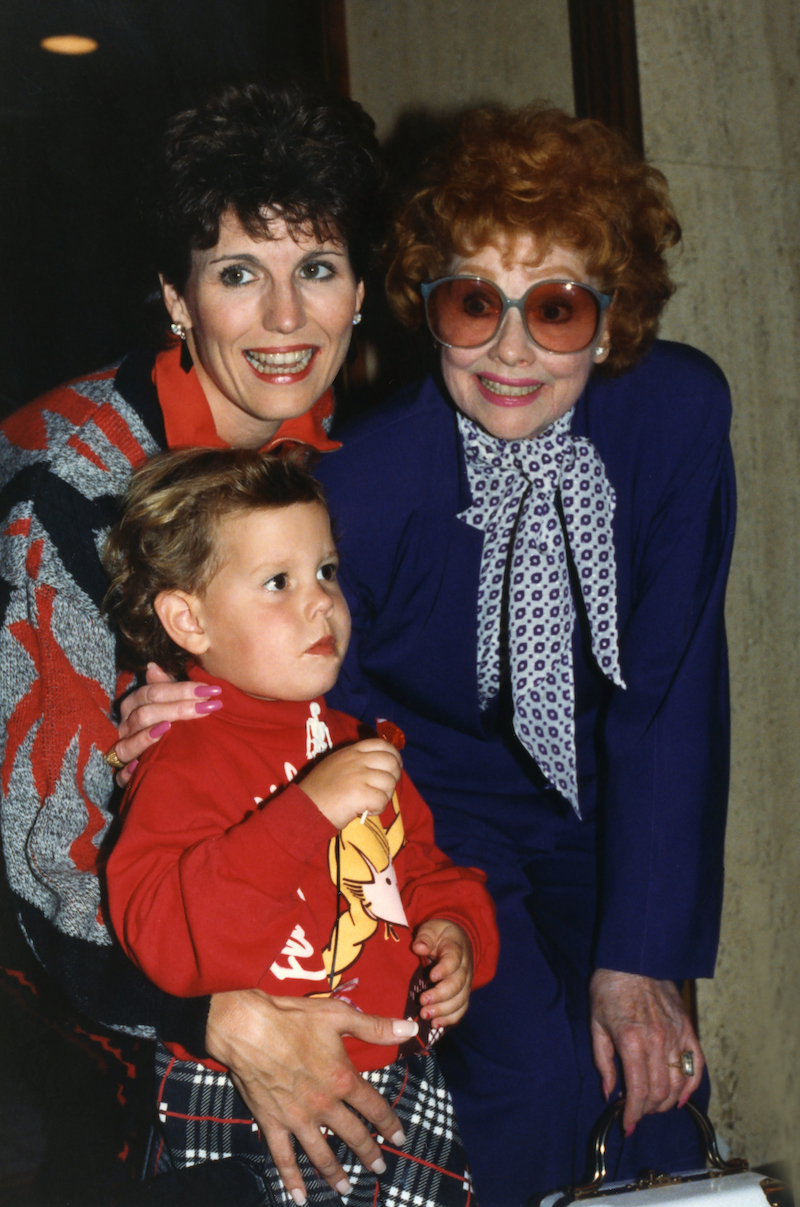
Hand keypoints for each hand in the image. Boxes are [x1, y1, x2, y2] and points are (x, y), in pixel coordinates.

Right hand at [112, 662, 221, 786]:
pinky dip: (128, 772)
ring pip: (128, 744)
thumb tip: (152, 666)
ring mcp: (122, 750)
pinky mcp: (122, 775)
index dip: (182, 689)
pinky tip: (140, 766)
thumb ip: (163, 686)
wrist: (163, 759)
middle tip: (208, 707)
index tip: (210, 690)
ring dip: (147, 737)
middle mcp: (124, 726)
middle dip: (177, 709)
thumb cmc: (168, 721)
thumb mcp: (168, 701)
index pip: (152, 692)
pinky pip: (120, 776)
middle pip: (144, 715)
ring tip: (170, 728)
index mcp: (133, 704)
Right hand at [205, 989, 416, 1202]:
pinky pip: (284, 1158)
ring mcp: (297, 1119)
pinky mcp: (272, 1124)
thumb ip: (376, 1027)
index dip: (389, 1124)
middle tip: (379, 1168)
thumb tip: (411, 1028)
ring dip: (335, 1173)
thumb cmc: (294, 1018)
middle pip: (352, 1135)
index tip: (398, 1139)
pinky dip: (292, 1180)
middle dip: (368, 1154)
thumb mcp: (339, 1015)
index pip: (374, 1107)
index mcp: (342, 1079)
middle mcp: (324, 1105)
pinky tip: (300, 1198)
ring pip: (321, 1153)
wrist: (249, 1029)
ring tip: (346, 1188)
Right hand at [301, 739, 401, 829]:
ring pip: (390, 783)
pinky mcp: (361, 793)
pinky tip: (365, 810)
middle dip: (393, 778)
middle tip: (383, 790)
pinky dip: (377, 809)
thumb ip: (356, 762)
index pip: (382, 744)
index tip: (393, 768)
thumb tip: (381, 768)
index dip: (394, 756)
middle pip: (391, 762)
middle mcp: (357, 759)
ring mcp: (359, 775)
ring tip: (370, 802)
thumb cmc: (319, 791)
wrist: (304, 808)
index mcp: (351, 751)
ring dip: (384, 796)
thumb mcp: (336, 765)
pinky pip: (382, 800)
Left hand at [412, 919, 472, 1028]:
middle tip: (423, 1001)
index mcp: (456, 949)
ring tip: (426, 1016)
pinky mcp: (462, 994)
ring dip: (444, 1010)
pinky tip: (436, 1024)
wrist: (456, 940)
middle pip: (458, 984)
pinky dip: (450, 1019)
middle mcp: (464, 968)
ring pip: (460, 1000)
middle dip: (441, 995)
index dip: (444, 969)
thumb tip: (418, 947)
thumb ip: (425, 937)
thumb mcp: (431, 929)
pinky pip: (460, 1009)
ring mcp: (465, 983)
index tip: (431, 976)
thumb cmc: (439, 935)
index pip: (454, 960)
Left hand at [590, 969, 704, 1135]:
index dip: (634, 1115)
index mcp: (631, 1042)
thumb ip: (603, 1062)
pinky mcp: (687, 1028)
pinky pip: (696, 1064)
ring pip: (678, 1083)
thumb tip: (609, 1093)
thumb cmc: (609, 989)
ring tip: (654, 1104)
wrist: (633, 958)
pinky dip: (692, 1084)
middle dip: (648, 1110)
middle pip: (660, 1093)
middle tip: (638, 1111)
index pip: (639, 1092)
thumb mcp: (596, 1024)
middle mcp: (657, 1042)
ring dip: (667, 1101)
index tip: (628, 1125)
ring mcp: (676, 1035)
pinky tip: (682, 1095)